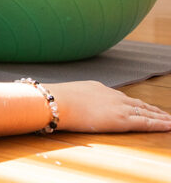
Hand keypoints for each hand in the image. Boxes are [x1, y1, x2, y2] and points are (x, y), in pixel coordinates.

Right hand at [48, 80, 170, 132]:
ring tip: (169, 120)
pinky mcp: (121, 120)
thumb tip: (68, 106)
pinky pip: (145, 122)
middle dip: (151, 108)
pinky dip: (159, 124)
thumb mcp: (67, 96)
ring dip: (159, 116)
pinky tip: (168, 125)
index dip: (133, 103)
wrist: (55, 102)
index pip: (121, 97)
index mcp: (98, 89)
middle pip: (136, 103)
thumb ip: (74, 101)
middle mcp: (111, 95)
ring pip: (145, 111)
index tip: (140, 106)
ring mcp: (118, 107)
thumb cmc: (54, 101)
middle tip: (162, 113)